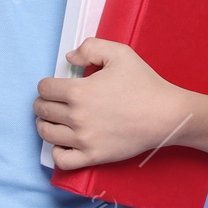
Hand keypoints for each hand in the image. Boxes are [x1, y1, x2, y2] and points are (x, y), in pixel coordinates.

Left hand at [34, 37, 192, 169]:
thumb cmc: (144, 84)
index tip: (53, 86)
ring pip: (46, 134)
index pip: (44, 89)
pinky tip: (63, 143)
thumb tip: (69, 58)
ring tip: (52, 121)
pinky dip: (56, 152)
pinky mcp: (93, 156)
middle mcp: (77, 116)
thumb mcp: (120, 53)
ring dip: (45, 125)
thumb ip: (90, 48)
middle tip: (50, 103)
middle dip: (42, 104)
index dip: (46, 85)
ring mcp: (83, 139)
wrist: (165, 115)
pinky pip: (61, 160)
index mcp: (79, 91)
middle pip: (42, 110)